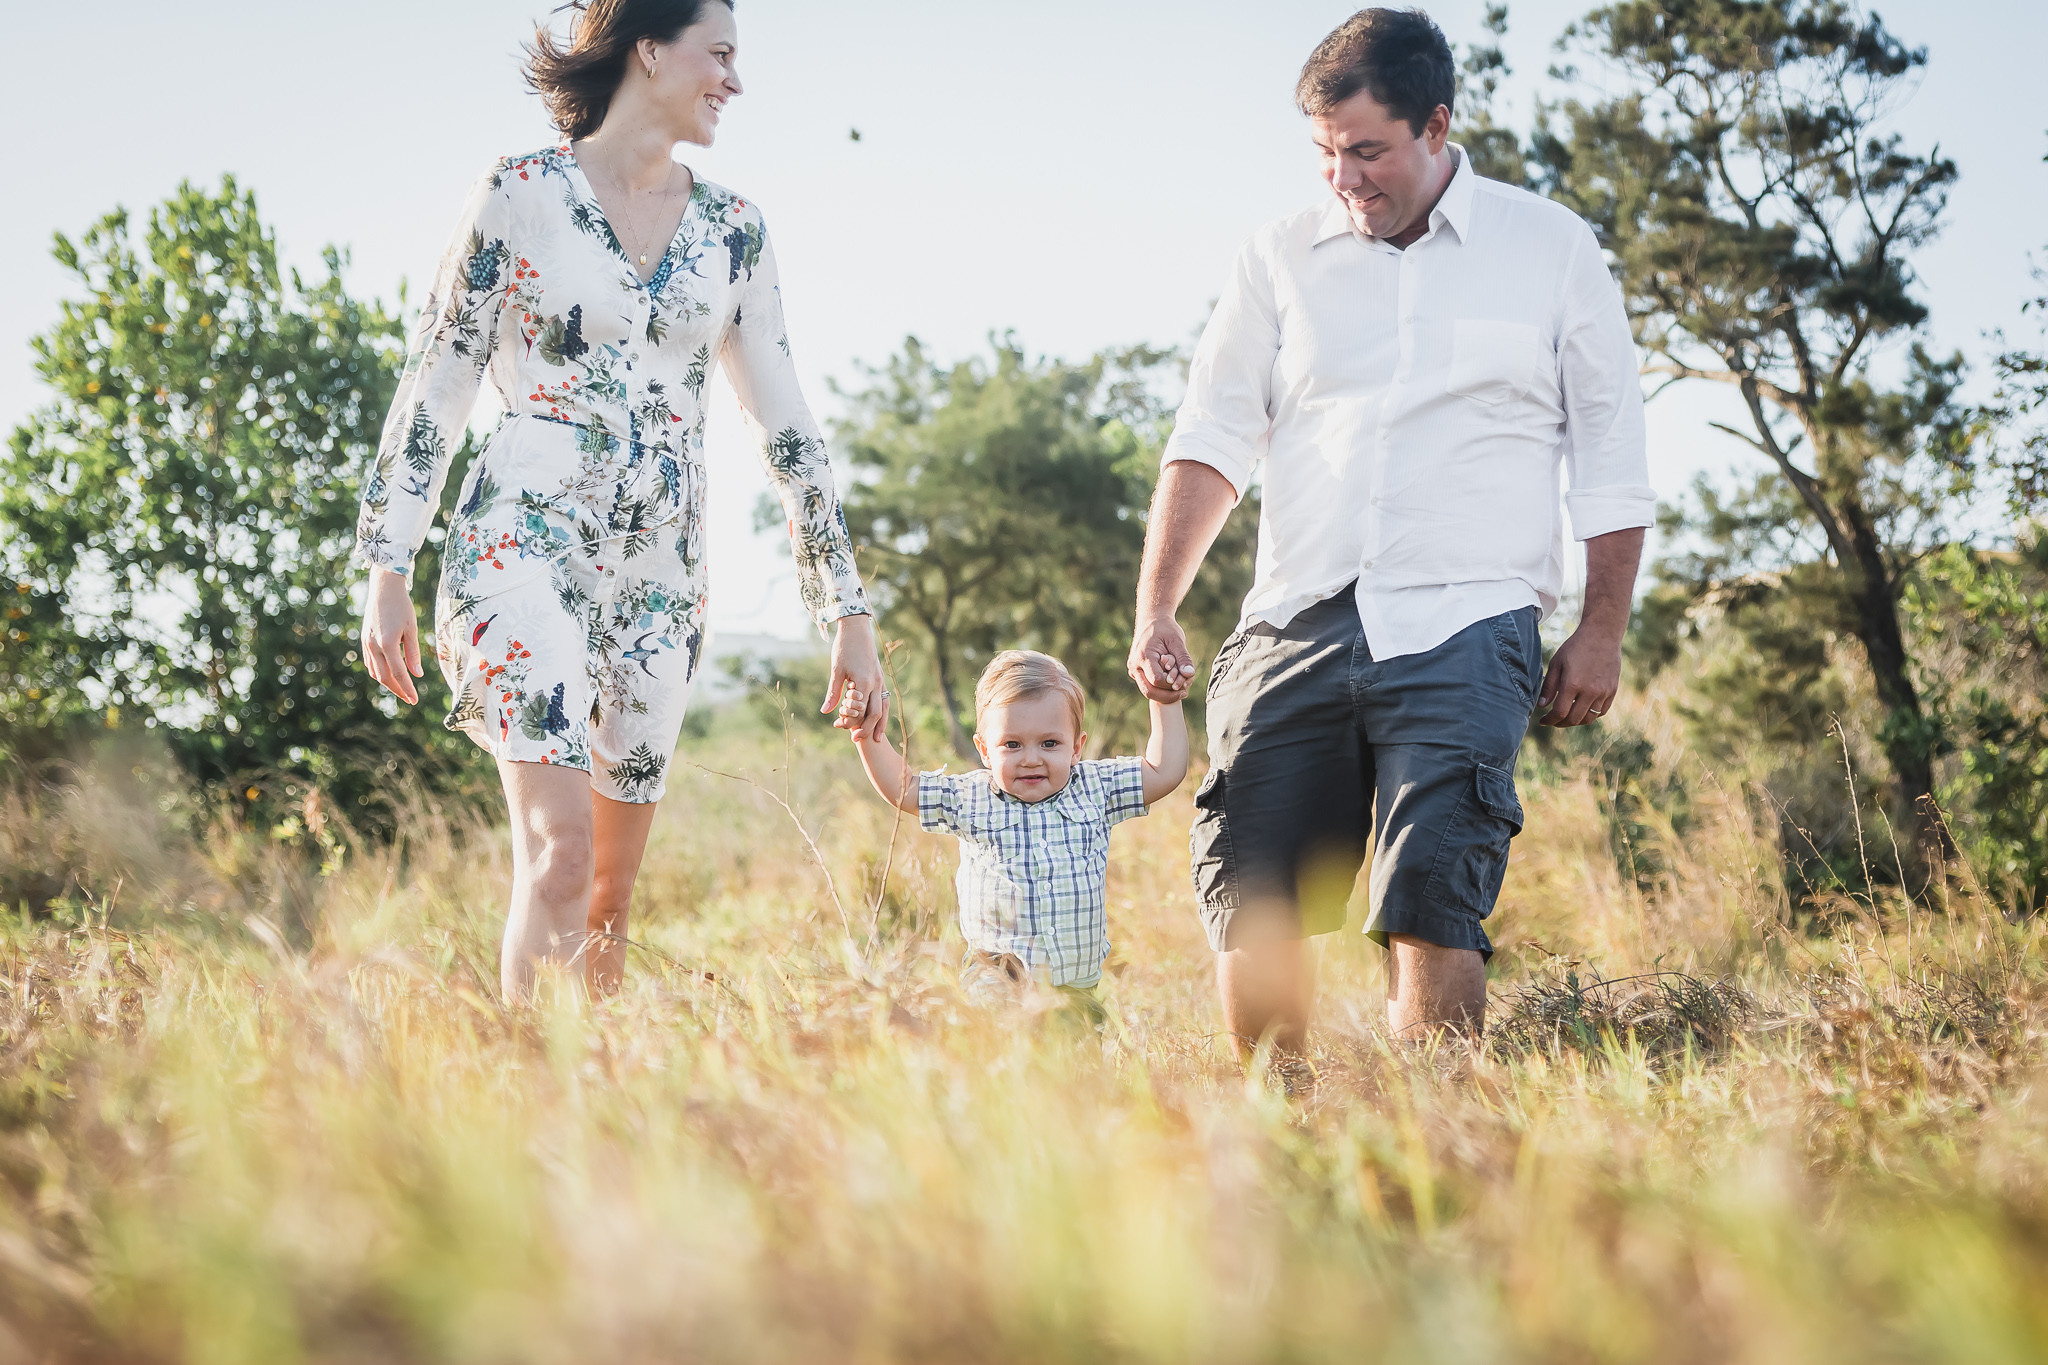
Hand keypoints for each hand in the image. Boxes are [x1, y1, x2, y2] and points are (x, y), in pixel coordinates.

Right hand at [361, 566, 422, 704]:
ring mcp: (366, 643)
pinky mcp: (364, 640)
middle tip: (410, 699)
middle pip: (384, 676)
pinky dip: (379, 672)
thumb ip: (413, 653)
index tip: (415, 700)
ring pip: (375, 671)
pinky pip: (370, 663)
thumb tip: (416, 675)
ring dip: (388, 683)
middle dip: (398, 690)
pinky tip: (389, 675)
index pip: (399, 673)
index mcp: (387, 643)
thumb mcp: (412, 629)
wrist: (383, 588)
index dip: (407, 688)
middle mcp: (373, 646)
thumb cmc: (402, 606)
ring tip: (402, 689)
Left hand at [824, 613, 888, 740]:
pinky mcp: (880, 676)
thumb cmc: (844, 648)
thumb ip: (833, 692)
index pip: (860, 710)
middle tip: (856, 740)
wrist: (857, 629)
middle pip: (875, 712)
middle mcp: (875, 682)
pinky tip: (878, 718)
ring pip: (884, 706)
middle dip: (868, 729)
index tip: (839, 727)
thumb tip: (826, 712)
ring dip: (881, 723)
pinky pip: (884, 698)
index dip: (851, 722)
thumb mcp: (836, 671)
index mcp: (864, 682)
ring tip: (878, 738)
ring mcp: (880, 679)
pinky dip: (882, 711)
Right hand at [1128, 615, 1196, 702]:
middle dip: (1168, 696)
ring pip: (1148, 691)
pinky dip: (1161, 688)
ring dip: (1165, 693)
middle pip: (1149, 692)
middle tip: (1185, 692)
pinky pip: (1148, 686)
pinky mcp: (1137, 673)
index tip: (1185, 678)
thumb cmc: (1165, 628)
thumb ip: (1183, 657)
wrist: (1151, 620)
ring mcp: (1133, 671)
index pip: (1157, 680)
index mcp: (1143, 656)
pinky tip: (1174, 682)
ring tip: (1182, 687)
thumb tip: (1190, 674)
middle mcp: (1134, 666)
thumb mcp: (1177, 640)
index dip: (1172, 683)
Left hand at [1536, 626, 1621, 726]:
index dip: (1550, 720)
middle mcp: (1590, 691)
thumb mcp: (1556, 663)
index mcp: (1573, 684)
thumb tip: (1542, 706)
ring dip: (1576, 721)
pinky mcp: (1612, 690)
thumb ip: (1548, 687)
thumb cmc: (1575, 647)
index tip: (1543, 720)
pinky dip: (1590, 715)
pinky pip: (1602, 711)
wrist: (1602, 635)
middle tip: (1553, 720)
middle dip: (1560, 723)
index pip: (1560, 713)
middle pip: (1574, 719)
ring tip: (1567, 717)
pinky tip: (1582, 710)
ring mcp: (1603, 692)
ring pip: (1589, 718)